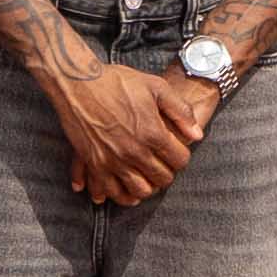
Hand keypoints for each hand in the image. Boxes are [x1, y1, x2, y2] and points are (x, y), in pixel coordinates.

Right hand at [39, 41, 212, 208]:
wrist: (78, 83)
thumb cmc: (118, 81)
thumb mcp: (156, 87)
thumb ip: (180, 111)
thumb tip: (197, 134)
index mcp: (153, 133)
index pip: (179, 161)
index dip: (181, 157)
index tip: (175, 152)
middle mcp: (134, 152)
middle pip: (161, 179)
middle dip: (165, 173)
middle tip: (161, 165)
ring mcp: (113, 160)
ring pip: (138, 191)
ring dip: (146, 187)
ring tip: (145, 178)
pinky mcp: (94, 163)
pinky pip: (109, 191)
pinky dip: (118, 195)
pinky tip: (123, 190)